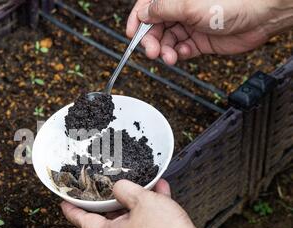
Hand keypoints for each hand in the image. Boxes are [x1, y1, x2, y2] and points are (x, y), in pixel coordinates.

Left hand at [61, 179, 209, 227]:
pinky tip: (162, 195)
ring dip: (138, 203)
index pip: (84, 222)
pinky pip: (149, 226)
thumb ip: (125, 189)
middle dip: (112, 202)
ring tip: (146, 187)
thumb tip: (119, 187)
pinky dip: (153, 211)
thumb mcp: (141, 200)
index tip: (65, 204)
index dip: (73, 211)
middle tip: (109, 190)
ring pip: (133, 221)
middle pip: (110, 221)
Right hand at [127, 0, 292, 64]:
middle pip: (155, 27)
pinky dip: (179, 54)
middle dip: (151, 40)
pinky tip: (184, 54)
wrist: (261, 16)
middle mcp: (181, 9)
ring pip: (167, 41)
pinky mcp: (199, 41)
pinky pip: (181, 50)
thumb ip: (162, 10)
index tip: (131, 34)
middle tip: (152, 51)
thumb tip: (142, 14)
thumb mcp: (188, 5)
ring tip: (169, 57)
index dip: (137, 20)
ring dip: (164, 51)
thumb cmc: (232, 2)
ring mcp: (190, 25)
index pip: (148, 6)